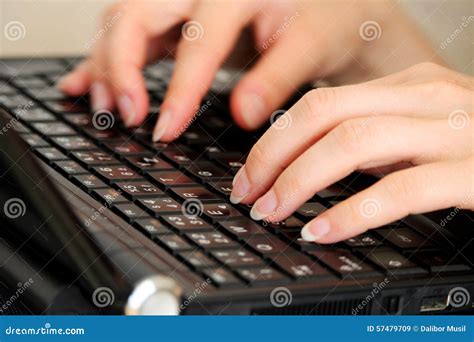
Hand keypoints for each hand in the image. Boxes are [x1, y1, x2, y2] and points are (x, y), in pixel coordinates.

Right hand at [57, 0, 437, 140]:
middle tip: (128, 115)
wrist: (324, 8)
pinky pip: (129, 34)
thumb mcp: (311, 46)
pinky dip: (105, 61)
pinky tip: (84, 83)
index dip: (178, 88)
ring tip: (106, 108)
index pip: (197, 40)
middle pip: (136, 15)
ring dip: (107, 66)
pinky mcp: (175, 20)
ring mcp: (183, 1)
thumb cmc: (323, 20)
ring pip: (123, 22)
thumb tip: (244, 114)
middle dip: (121, 66)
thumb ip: (277, 78)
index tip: (166, 129)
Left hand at [230, 62, 473, 242]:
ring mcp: (455, 132)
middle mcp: (428, 98)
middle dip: (274, 157)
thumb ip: (374, 141)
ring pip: (354, 141)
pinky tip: (322, 231)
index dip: (274, 141)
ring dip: (300, 180)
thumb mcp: (419, 135)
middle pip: (325, 114)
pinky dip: (352, 212)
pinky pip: (401, 189)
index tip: (249, 174)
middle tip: (248, 195)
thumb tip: (310, 162)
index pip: (320, 103)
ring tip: (272, 212)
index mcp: (409, 87)